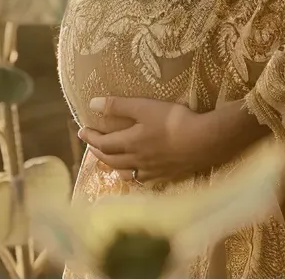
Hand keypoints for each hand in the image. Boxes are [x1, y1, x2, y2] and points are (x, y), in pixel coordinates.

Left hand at [77, 96, 221, 184]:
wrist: (203, 141)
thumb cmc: (172, 120)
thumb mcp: (144, 107)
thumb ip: (118, 106)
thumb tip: (92, 104)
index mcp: (130, 143)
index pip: (103, 143)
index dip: (91, 137)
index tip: (82, 130)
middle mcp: (136, 160)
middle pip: (112, 159)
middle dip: (98, 151)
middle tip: (90, 145)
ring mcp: (151, 171)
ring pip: (125, 173)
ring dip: (113, 166)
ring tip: (108, 162)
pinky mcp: (165, 176)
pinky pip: (143, 180)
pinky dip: (133, 177)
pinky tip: (136, 175)